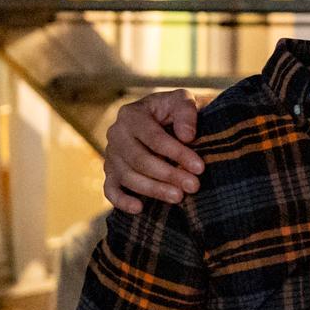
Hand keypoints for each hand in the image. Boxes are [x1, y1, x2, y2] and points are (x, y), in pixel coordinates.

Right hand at [101, 90, 204, 213]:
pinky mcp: (111, 172)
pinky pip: (110, 189)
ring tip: (179, 197)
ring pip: (128, 177)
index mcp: (131, 114)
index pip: (154, 138)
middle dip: (168, 174)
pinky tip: (139, 208)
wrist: (164, 119)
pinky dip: (121, 201)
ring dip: (153, 189)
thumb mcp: (183, 101)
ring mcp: (111, 155)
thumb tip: (186, 136)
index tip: (199, 167)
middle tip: (193, 186)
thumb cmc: (175, 111)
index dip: (177, 153)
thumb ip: (186, 112)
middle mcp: (116, 134)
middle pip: (140, 160)